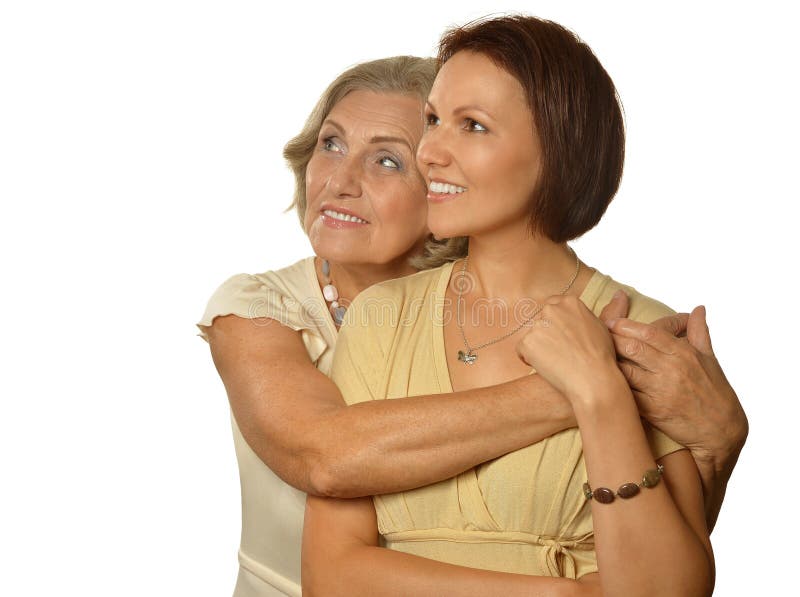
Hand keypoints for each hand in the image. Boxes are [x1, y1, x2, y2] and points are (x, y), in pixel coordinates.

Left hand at [516, 295, 622, 403]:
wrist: (593, 380)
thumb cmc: (601, 357)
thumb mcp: (602, 327)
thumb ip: (593, 312)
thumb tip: (620, 293)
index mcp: (570, 302)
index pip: (553, 305)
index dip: (556, 324)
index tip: (563, 337)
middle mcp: (552, 309)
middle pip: (541, 321)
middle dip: (546, 335)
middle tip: (561, 353)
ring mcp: (538, 325)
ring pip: (532, 336)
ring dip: (539, 348)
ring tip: (558, 362)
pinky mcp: (528, 342)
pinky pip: (522, 351)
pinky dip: (529, 360)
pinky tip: (547, 368)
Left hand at [606, 305, 747, 473]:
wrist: (722, 430)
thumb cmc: (715, 392)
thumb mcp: (710, 359)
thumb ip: (699, 332)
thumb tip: (698, 309)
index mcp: (683, 354)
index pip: (650, 333)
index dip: (627, 325)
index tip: (610, 321)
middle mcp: (671, 370)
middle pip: (633, 349)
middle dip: (612, 340)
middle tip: (594, 335)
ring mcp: (661, 391)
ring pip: (627, 372)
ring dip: (608, 363)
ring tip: (592, 356)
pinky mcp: (653, 411)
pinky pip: (627, 396)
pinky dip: (613, 388)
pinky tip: (599, 382)